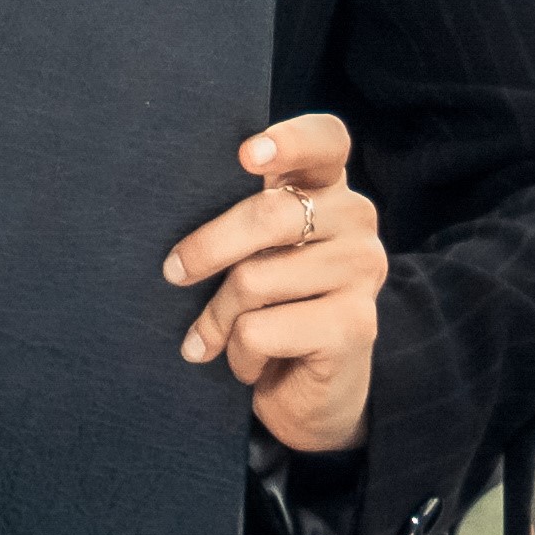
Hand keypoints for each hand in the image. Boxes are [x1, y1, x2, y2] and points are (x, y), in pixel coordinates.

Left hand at [161, 115, 391, 457]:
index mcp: (328, 190)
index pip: (325, 140)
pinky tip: (248, 364)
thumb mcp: (255, 256)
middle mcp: (356, 220)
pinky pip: (261, 330)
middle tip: (173, 272)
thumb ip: (242, 219)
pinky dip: (239, 355)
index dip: (289, 140)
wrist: (311, 394)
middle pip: (270, 215)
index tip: (246, 156)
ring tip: (215, 337)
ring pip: (254, 280)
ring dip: (218, 318)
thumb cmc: (270, 311)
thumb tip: (172, 202)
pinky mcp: (356, 325)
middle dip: (207, 248)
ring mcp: (362, 270)